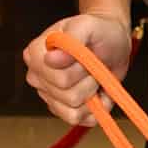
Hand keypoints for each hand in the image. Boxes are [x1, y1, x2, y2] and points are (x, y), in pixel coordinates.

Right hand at [23, 12, 131, 126]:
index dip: (79, 68)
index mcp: (35, 55)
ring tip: (95, 77)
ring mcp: (50, 95)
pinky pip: (80, 121)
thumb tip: (51, 60)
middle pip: (67, 96)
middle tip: (93, 65)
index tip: (85, 54)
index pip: (56, 77)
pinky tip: (99, 92)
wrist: (113, 42)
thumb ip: (72, 39)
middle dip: (89, 81)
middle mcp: (38, 77)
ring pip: (72, 112)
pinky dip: (97, 109)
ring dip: (92, 95)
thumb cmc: (98, 31)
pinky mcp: (65, 109)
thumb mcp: (88, 26)